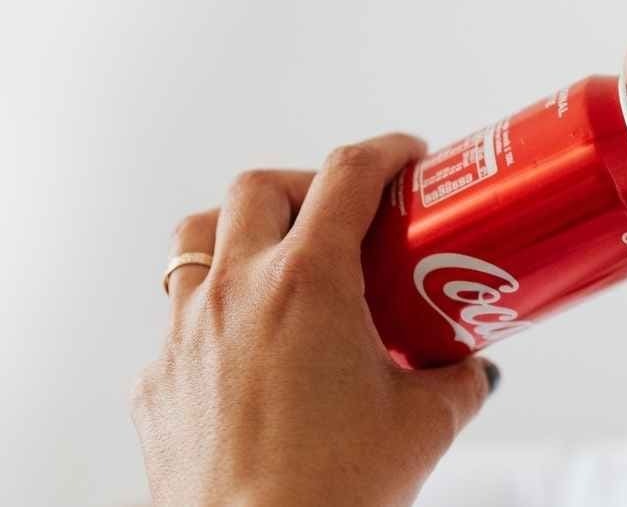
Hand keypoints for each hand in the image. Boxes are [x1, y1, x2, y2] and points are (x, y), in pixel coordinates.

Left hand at [131, 134, 497, 506]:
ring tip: (279, 259)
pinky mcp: (156, 381)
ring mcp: (184, 333)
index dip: (383, 153)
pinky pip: (178, 320)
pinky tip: (248, 351)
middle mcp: (236, 292)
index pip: (347, 176)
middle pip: (259, 188)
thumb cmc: (333, 494)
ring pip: (196, 238)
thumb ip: (455, 381)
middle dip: (307, 184)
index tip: (405, 158)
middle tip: (344, 213)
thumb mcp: (424, 425)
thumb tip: (469, 369)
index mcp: (308, 283)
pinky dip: (214, 313)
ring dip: (240, 230)